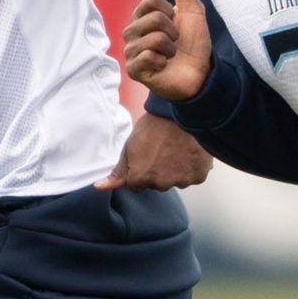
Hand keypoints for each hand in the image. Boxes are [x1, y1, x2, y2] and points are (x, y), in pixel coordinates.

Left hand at [96, 112, 213, 191]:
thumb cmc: (153, 127)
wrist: (181, 111)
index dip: (141, 169)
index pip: (137, 185)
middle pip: (157, 184)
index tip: (147, 155)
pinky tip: (189, 151)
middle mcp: (160, 185)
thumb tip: (99, 187)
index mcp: (140, 179)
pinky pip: (194, 176)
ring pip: (176, 181)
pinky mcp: (198, 176)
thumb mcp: (130, 147)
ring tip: (177, 148)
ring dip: (176, 170)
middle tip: (163, 149)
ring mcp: (180, 181)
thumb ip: (117, 172)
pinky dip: (192, 167)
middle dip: (159, 172)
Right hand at [121, 0, 212, 102]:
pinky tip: (163, 67)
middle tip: (175, 43)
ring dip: (169, 48)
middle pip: (152, 19)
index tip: (177, 24)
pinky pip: (146, 57)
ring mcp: (131, 51)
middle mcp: (133, 31)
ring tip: (170, 55)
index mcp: (143, 16)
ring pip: (151, 38)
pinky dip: (162, 62)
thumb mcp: (191, 9)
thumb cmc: (194, 42)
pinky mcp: (133, 70)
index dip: (171, 12)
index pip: (151, 1)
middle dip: (172, 32)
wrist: (200, 73)